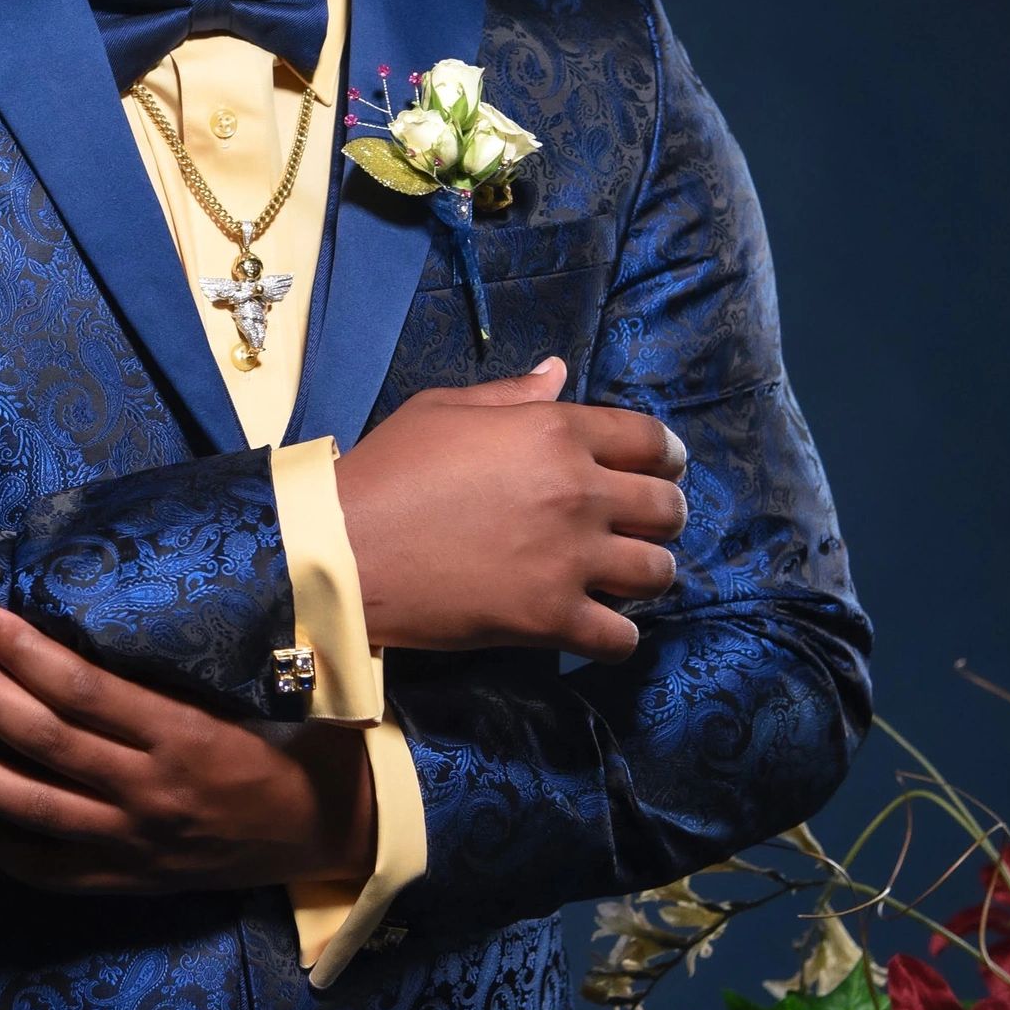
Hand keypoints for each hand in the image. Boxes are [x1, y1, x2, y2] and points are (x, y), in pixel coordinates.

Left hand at [0, 607, 375, 893]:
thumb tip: (118, 609)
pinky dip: (5, 846)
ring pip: (33, 808)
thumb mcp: (262, 692)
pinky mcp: (133, 880)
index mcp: (186, 738)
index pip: (87, 692)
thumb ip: (191, 665)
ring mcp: (137, 844)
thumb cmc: (302, 744)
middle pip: (44, 742)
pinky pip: (54, 870)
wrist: (338, 834)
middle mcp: (152, 794)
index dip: (29, 655)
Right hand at [333, 355, 689, 661]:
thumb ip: (510, 395)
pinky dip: (618, 637)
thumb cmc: (386, 471)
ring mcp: (569, 559)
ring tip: (626, 576)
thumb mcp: (442, 409)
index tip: (663, 467)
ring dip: (649, 572)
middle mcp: (577, 492)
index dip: (664, 454)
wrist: (343, 549)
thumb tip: (558, 373)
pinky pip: (621, 637)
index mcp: (555, 432)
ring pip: (658, 571)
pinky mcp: (551, 618)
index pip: (649, 439)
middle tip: (643, 525)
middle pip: (666, 506)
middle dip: (663, 514)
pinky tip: (601, 628)